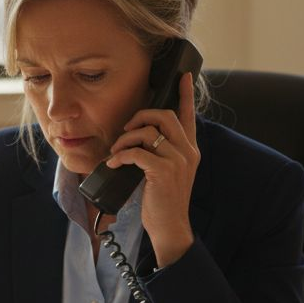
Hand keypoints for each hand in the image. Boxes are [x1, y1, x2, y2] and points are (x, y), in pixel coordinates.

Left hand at [105, 73, 198, 266]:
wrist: (170, 226)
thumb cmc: (164, 201)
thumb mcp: (168, 173)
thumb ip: (162, 153)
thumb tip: (140, 138)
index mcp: (190, 150)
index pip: (189, 116)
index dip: (185, 94)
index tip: (183, 76)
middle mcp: (187, 152)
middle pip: (164, 116)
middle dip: (140, 117)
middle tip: (126, 130)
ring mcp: (177, 161)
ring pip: (148, 132)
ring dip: (126, 139)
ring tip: (117, 152)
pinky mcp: (163, 171)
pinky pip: (137, 152)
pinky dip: (121, 156)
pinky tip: (114, 164)